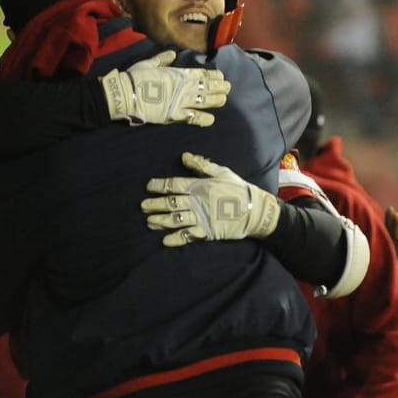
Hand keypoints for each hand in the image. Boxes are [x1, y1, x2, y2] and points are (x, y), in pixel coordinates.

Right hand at [101, 50, 230, 126]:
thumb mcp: (149, 63)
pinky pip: (193, 118)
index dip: (212, 75)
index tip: (220, 75)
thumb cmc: (135, 77)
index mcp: (177, 74)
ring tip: (224, 99)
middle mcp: (182, 87)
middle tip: (228, 87)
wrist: (125, 94)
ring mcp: (180, 102)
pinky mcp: (174, 115)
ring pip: (204, 101)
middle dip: (218, 87)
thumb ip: (163, 59)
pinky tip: (211, 119)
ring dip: (215, 100)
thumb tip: (172, 54)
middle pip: (206, 87)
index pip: (200, 73)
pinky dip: (203, 119)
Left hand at [143, 152, 279, 245]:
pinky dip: (176, 239)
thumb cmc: (237, 189)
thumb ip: (201, 165)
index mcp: (199, 186)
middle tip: (143, 206)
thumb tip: (183, 156)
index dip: (160, 185)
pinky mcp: (207, 232)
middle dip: (155, 205)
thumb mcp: (221, 172)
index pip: (174, 185)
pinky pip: (188, 236)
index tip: (149, 186)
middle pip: (171, 203)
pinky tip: (165, 241)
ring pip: (176, 219)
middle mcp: (197, 202)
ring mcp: (201, 218)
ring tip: (150, 222)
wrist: (254, 211)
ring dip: (161, 221)